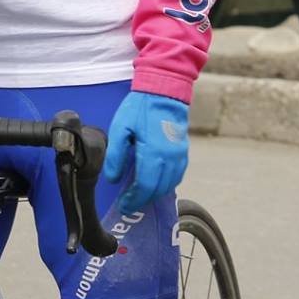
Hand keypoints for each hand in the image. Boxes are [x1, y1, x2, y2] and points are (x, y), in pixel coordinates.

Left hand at [103, 91, 190, 213]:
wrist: (164, 92)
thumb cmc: (139, 109)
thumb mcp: (120, 130)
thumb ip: (116, 157)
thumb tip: (113, 179)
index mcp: (153, 155)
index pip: (144, 187)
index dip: (133, 199)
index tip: (124, 206)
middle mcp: (170, 159)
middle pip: (158, 190)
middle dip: (142, 200)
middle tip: (129, 205)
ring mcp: (180, 156)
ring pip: (170, 185)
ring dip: (155, 194)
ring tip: (139, 196)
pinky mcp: (184, 152)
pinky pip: (177, 175)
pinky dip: (166, 184)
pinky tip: (155, 183)